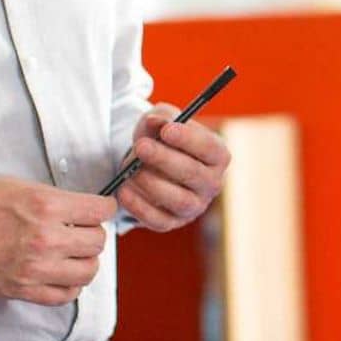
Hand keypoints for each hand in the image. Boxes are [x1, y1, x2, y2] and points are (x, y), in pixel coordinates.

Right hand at [0, 177, 115, 305]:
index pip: (100, 210)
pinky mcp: (22, 289)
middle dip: (93, 234)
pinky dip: (69, 286)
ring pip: (88, 271)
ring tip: (72, 254)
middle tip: (80, 231)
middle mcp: (45, 238)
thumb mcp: (17, 185)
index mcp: (46, 206)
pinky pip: (64, 295)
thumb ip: (52, 198)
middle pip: (98, 242)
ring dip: (85, 261)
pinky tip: (61, 275)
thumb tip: (78, 208)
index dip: (102, 208)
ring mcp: (35, 267)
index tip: (97, 210)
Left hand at [117, 105, 230, 230]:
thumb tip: (155, 122)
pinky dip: (138, 205)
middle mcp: (212, 184)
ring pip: (178, 200)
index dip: (189, 139)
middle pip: (193, 174)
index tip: (166, 130)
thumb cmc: (162, 141)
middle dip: (164, 159)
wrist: (150, 166)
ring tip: (129, 168)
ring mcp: (194, 207)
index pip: (210, 148)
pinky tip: (123, 189)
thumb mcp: (162, 123)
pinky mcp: (172, 222)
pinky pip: (158, 219)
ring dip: (150, 183)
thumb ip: (161, 118)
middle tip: (141, 146)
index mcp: (217, 156)